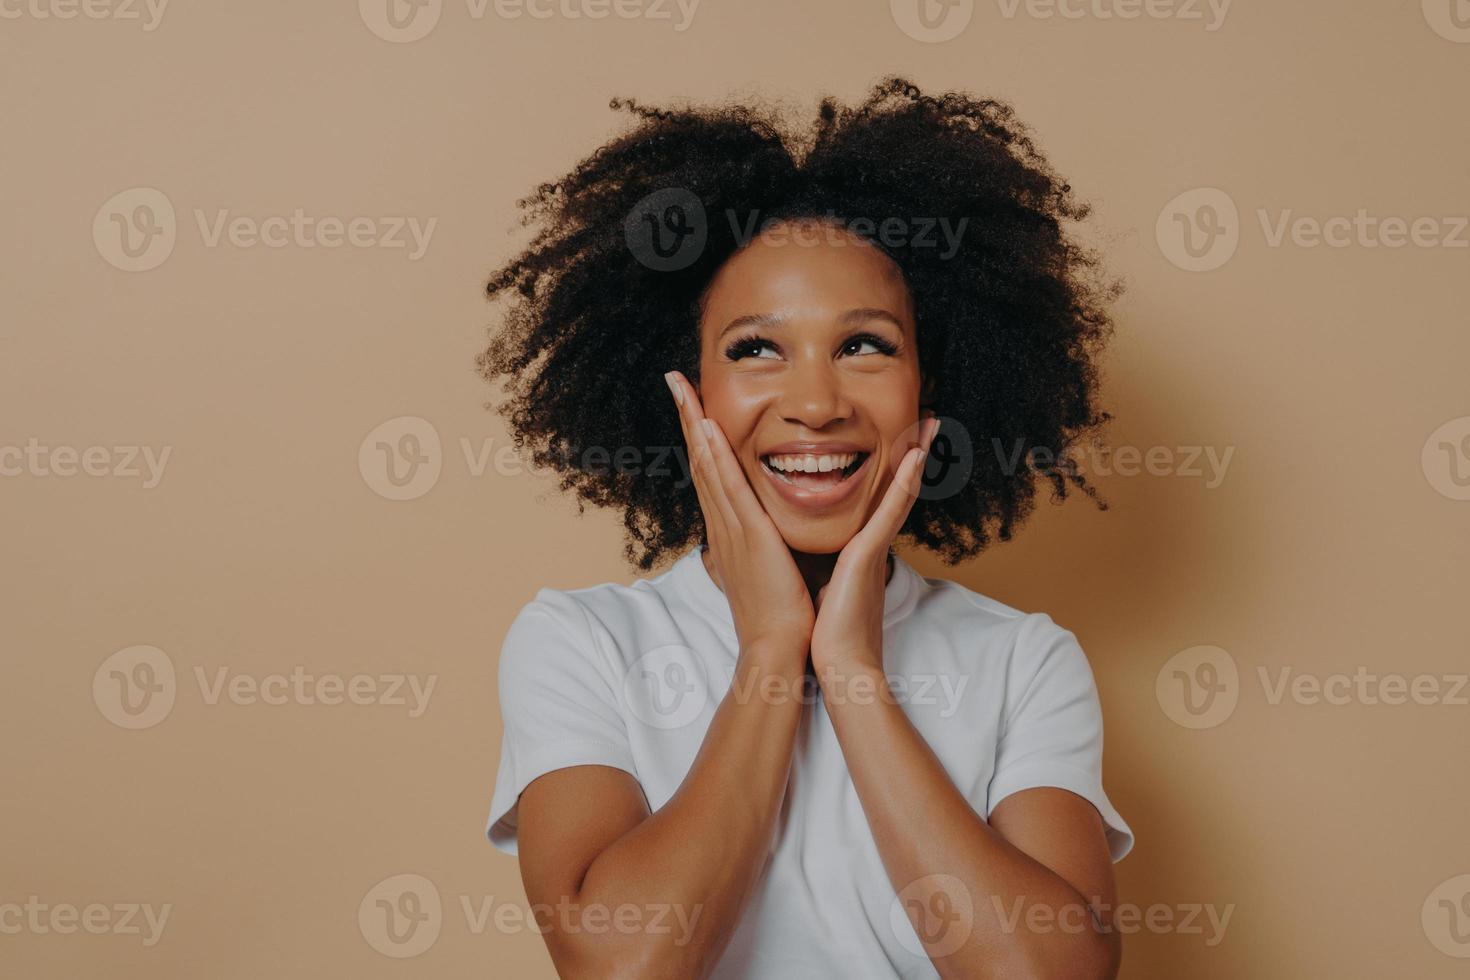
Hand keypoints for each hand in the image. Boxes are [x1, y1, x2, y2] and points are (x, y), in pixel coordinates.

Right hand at [665, 371, 813, 664]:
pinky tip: (708, 426)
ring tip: (682, 387)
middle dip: (688, 417)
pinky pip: (728, 486)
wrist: (778, 649)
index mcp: (732, 531)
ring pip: (708, 465)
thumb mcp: (771, 571)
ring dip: (694, 423)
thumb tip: (770, 535)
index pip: (712, 473)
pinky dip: (715, 454)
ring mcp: (732, 528)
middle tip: (676, 379)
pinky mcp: (748, 535)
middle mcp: (724, 524)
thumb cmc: (782, 616)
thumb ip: (767, 547)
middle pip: (701, 460)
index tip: (694, 404)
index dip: (701, 436)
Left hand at [809, 416, 938, 676]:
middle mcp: (872, 545)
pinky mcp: (867, 558)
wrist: (838, 667)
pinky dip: (903, 485)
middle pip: (896, 490)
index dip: (892, 470)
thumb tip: (817, 557)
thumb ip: (829, 567)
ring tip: (928, 424)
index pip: (878, 502)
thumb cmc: (828, 633)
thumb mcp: (827, 587)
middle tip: (927, 420)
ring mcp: (874, 550)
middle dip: (913, 455)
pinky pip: (887, 514)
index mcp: (859, 550)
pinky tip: (915, 457)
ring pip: (898, 493)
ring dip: (915, 457)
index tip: (904, 441)